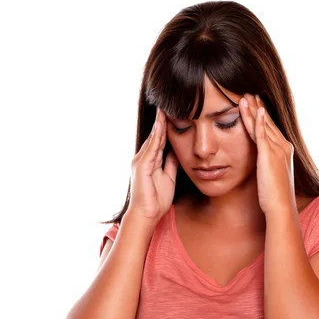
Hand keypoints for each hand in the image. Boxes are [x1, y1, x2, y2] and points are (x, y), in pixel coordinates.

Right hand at [127, 107, 178, 223]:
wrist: (146, 215)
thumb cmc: (156, 200)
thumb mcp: (169, 177)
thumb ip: (171, 163)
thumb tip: (178, 150)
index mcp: (150, 161)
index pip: (159, 139)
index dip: (166, 126)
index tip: (172, 112)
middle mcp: (143, 158)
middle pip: (155, 135)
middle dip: (161, 120)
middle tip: (167, 103)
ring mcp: (141, 161)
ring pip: (153, 138)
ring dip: (159, 124)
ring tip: (164, 108)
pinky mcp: (142, 166)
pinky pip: (151, 148)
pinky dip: (156, 136)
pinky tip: (161, 126)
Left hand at [238, 94, 296, 216]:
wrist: (281, 206)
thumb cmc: (275, 197)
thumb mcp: (271, 177)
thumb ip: (267, 166)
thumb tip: (262, 165)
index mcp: (285, 151)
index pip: (271, 129)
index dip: (263, 116)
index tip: (255, 105)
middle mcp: (284, 147)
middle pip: (268, 123)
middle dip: (258, 108)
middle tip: (249, 94)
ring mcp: (277, 150)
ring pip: (263, 125)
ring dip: (254, 110)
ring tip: (245, 96)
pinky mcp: (269, 155)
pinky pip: (262, 134)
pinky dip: (258, 120)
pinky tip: (254, 110)